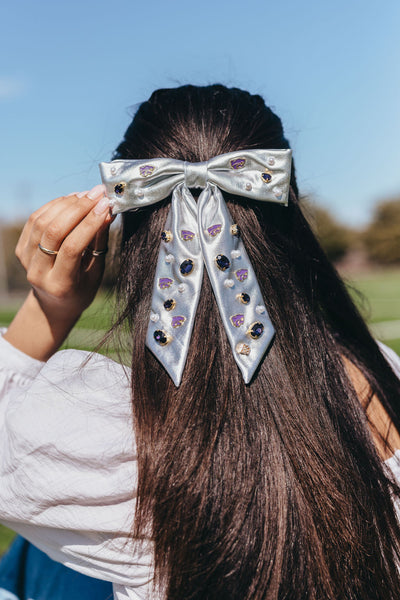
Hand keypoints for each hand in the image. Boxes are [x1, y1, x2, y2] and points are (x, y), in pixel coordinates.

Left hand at [4, 185, 113, 359]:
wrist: (54, 303)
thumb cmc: (82, 289)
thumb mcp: (96, 271)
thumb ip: (99, 242)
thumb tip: (107, 212)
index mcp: (60, 284)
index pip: (72, 247)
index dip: (89, 223)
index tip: (106, 205)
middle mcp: (38, 273)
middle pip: (54, 231)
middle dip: (78, 208)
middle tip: (97, 195)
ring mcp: (26, 260)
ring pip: (42, 221)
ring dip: (66, 204)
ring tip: (86, 195)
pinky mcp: (21, 248)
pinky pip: (35, 219)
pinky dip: (54, 205)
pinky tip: (71, 199)